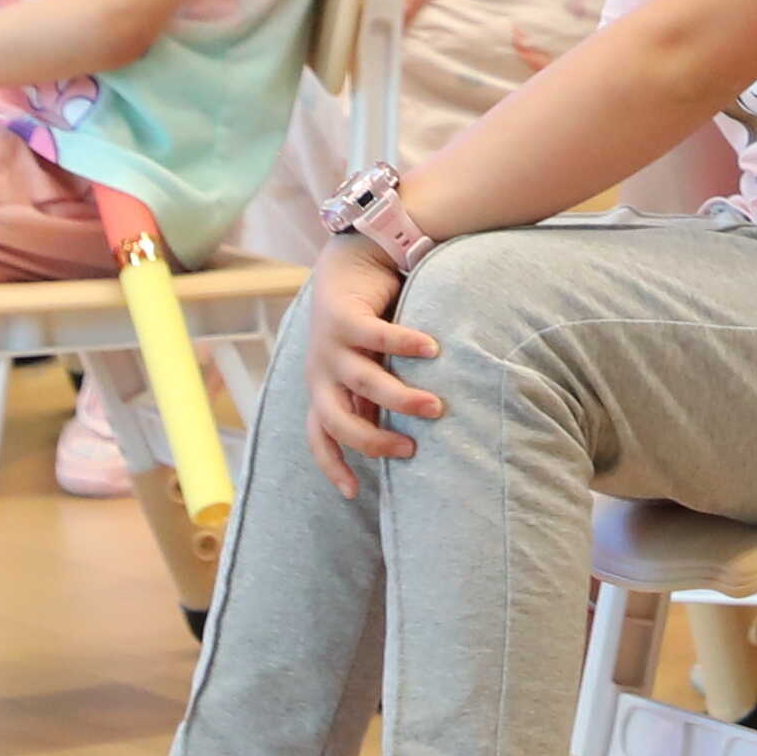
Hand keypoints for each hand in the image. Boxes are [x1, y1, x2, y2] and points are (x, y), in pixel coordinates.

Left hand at [296, 235, 440, 484]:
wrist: (350, 261)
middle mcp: (321, 371)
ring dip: (400, 397)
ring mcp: (329, 344)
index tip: (353, 494)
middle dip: (372, 440)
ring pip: (361, 382)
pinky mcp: (343, 315)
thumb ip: (375, 399)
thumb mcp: (368, 368)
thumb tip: (405, 437)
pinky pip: (376, 336)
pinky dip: (404, 345)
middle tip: (411, 448)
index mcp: (323, 388)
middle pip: (336, 420)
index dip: (332, 465)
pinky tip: (433, 349)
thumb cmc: (365, 322)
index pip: (320, 436)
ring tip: (436, 406)